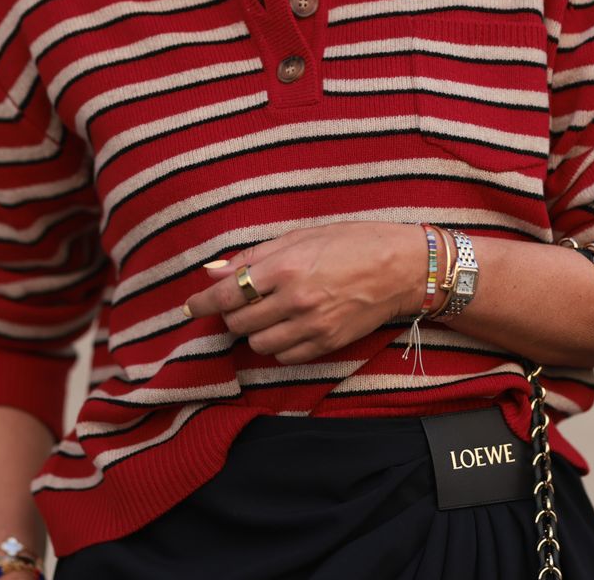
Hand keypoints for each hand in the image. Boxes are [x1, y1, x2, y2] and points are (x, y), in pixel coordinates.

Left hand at [184, 222, 427, 363]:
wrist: (401, 267)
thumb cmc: (352, 242)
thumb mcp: (301, 236)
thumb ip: (254, 256)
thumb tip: (214, 272)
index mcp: (285, 268)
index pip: (227, 294)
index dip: (203, 303)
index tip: (192, 306)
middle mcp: (295, 300)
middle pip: (239, 322)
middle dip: (231, 314)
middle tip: (238, 303)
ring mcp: (312, 326)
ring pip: (258, 345)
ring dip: (253, 332)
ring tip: (265, 315)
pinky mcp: (327, 344)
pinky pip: (285, 358)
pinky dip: (277, 347)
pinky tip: (285, 329)